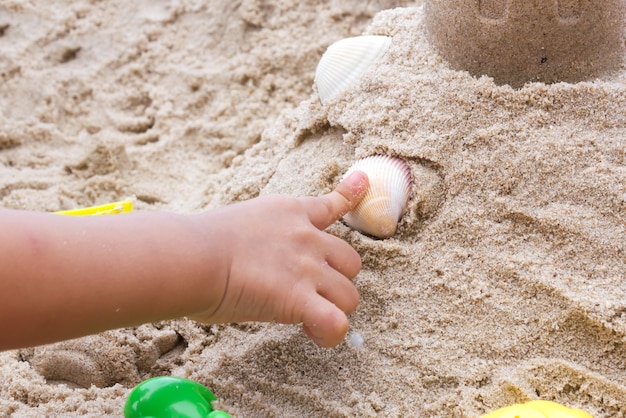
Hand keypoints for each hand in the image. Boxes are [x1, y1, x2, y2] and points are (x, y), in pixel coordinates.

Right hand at [190, 171, 368, 346]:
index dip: (349, 195)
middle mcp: (307, 238)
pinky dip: (330, 333)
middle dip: (337, 278)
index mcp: (290, 213)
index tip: (361, 184)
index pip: (331, 203)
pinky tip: (313, 333)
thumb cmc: (200, 241)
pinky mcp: (299, 299)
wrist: (192, 255)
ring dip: (334, 308)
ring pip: (349, 294)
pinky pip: (336, 323)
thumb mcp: (240, 220)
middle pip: (351, 261)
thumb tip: (252, 255)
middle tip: (311, 290)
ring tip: (308, 318)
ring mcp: (307, 268)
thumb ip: (262, 234)